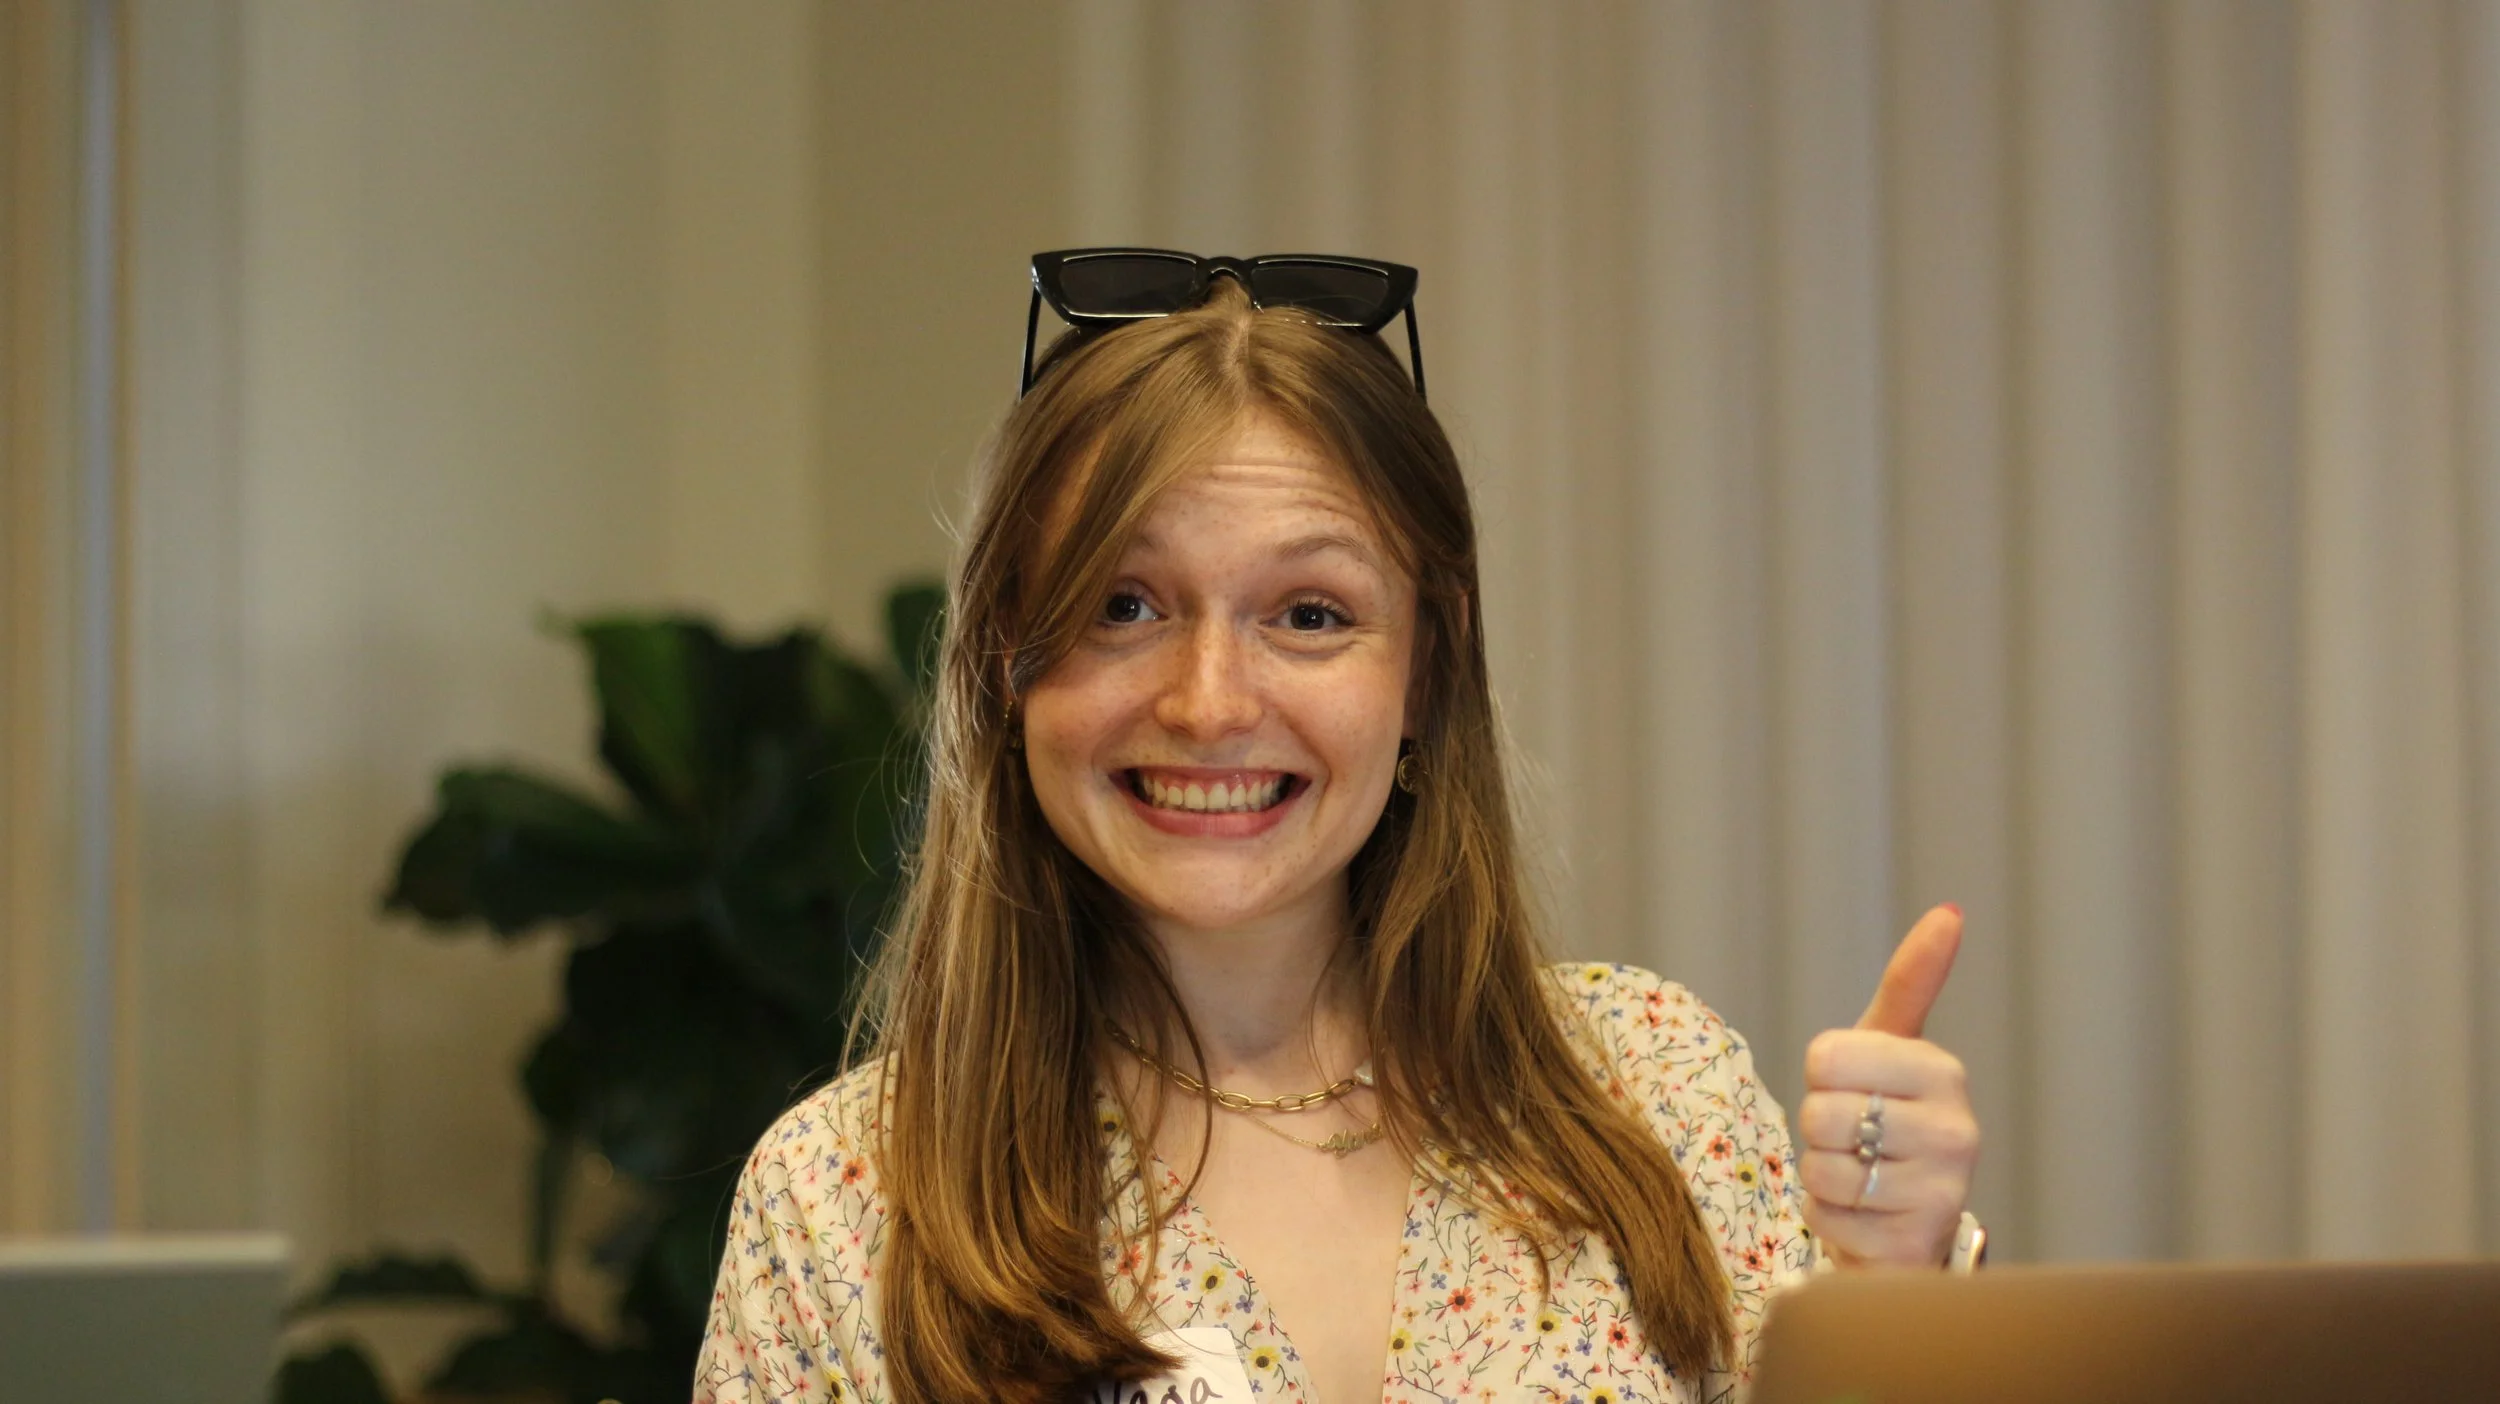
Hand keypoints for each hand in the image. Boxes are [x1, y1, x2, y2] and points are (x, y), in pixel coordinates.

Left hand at [1795, 904, 1979, 1267]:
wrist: (1902, 1222)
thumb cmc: (1885, 1120)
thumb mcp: (1888, 1048)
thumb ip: (1912, 981)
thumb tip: (1950, 911)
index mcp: (1942, 1072)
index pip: (1827, 1056)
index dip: (1823, 1076)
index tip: (1856, 1088)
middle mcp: (1956, 1130)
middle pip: (1820, 1113)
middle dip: (1821, 1130)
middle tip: (1858, 1141)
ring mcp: (1941, 1190)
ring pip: (1822, 1167)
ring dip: (1823, 1177)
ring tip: (1863, 1178)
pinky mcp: (1914, 1242)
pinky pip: (1828, 1215)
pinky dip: (1831, 1218)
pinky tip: (1866, 1216)